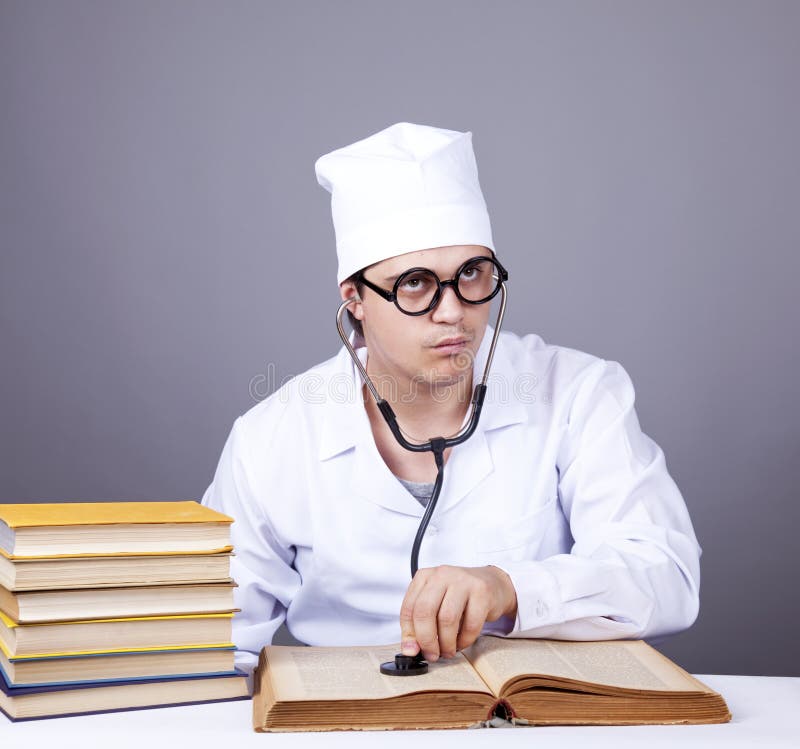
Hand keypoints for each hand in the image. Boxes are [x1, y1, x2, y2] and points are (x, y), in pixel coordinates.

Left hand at [399, 565, 517, 661]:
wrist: (493, 584)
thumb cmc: (459, 597)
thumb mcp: (436, 604)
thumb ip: (420, 624)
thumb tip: (410, 650)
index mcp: (425, 576)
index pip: (409, 608)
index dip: (409, 634)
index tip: (412, 650)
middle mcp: (442, 575)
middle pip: (425, 611)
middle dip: (426, 640)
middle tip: (432, 655)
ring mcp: (463, 581)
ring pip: (447, 619)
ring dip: (446, 643)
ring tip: (448, 651)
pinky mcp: (482, 592)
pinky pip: (470, 624)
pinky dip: (465, 640)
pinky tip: (462, 642)